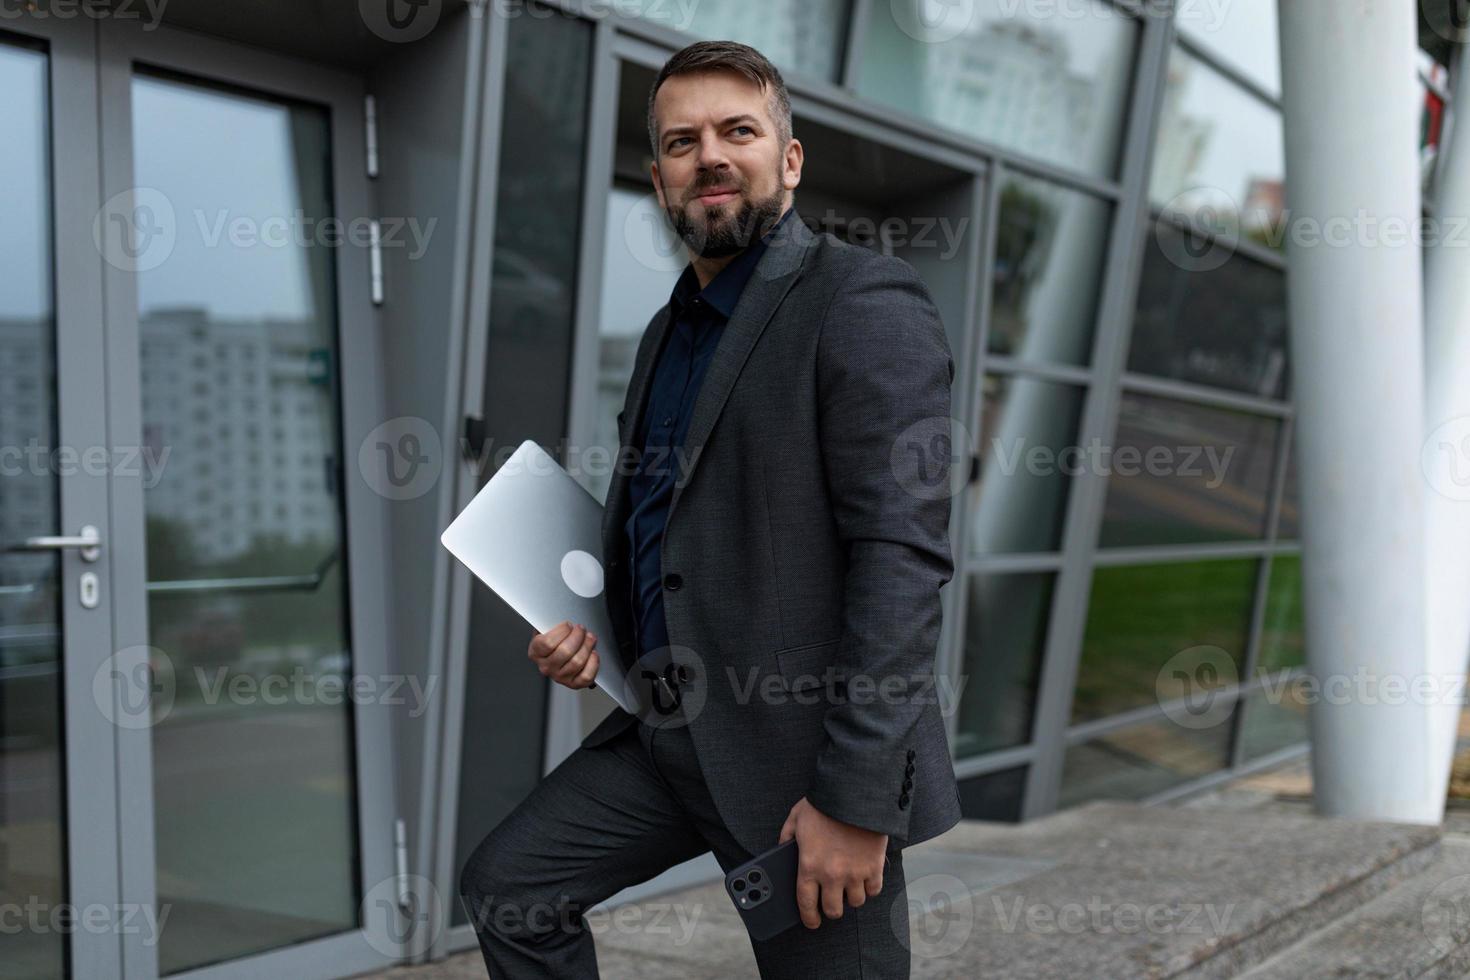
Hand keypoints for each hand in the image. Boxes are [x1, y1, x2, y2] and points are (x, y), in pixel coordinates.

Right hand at [528, 620, 598, 689]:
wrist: (558, 654)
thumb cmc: (554, 639)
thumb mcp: (546, 628)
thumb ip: (549, 622)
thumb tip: (558, 612)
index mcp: (535, 652)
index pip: (547, 643)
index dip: (561, 631)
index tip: (568, 624)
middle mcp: (546, 667)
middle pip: (565, 651)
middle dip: (578, 636)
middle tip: (581, 629)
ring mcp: (559, 677)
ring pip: (577, 662)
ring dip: (587, 646)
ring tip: (589, 638)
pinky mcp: (573, 684)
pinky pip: (586, 676)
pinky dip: (593, 663)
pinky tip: (592, 653)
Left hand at [778, 797, 886, 928]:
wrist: (855, 793)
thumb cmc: (824, 804)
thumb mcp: (795, 817)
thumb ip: (785, 837)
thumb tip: (781, 849)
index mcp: (809, 866)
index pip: (806, 904)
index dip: (809, 918)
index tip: (812, 922)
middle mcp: (832, 875)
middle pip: (833, 910)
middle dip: (831, 908)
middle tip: (832, 901)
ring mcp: (855, 873)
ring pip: (856, 902)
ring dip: (851, 896)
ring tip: (849, 885)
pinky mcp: (875, 867)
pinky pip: (874, 890)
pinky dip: (870, 887)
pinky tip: (866, 878)